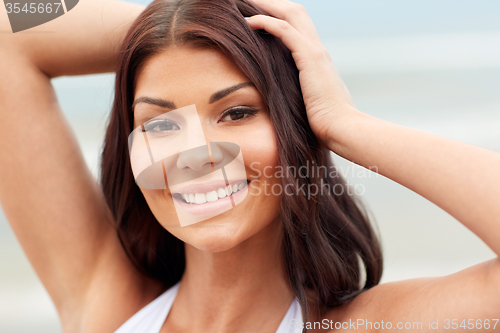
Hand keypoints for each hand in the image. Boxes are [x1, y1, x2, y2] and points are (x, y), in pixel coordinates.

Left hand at [245, 0, 358, 148]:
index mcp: (316, 58)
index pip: (297, 25)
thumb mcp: (306, 104)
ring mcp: (315, 52)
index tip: (255, 15)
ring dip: (266, 5)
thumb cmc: (323, 124)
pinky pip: (285, 30)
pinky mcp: (310, 58)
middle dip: (271, 3)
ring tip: (244, 4)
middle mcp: (317, 49)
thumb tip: (282, 103)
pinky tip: (248, 22)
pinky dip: (265, 22)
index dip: (278, 15)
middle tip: (247, 2)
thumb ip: (296, 95)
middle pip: (294, 11)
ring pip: (290, 13)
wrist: (341, 129)